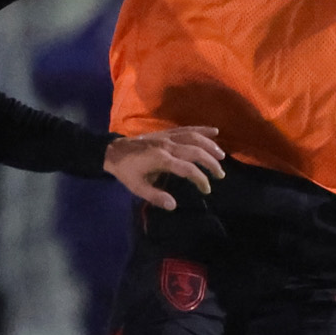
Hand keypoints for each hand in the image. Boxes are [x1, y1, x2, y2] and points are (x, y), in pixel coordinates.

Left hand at [104, 127, 226, 210]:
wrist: (113, 150)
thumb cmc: (126, 171)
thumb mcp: (137, 187)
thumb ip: (155, 197)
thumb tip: (173, 205)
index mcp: (161, 160)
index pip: (188, 169)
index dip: (200, 179)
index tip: (206, 189)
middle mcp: (167, 146)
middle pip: (196, 151)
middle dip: (211, 163)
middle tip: (220, 175)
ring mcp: (167, 136)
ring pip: (194, 137)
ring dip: (210, 145)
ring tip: (222, 156)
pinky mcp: (166, 132)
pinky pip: (187, 128)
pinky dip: (202, 129)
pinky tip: (214, 131)